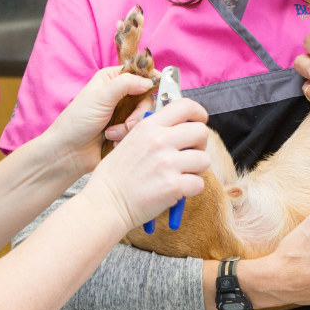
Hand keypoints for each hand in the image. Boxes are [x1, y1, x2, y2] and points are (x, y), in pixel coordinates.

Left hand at [46, 67, 154, 178]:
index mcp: (112, 79)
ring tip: (111, 134)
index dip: (150, 79)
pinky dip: (127, 137)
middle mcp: (120, 94)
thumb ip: (126, 84)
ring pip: (144, 116)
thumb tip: (149, 81)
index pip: (139, 72)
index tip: (160, 87)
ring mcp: (123, 113)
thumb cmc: (77, 121)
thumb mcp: (101, 97)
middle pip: (146, 97)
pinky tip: (112, 141)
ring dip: (129, 127)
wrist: (69, 152)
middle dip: (139, 113)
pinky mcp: (125, 130)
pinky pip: (139, 131)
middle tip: (128, 123)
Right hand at [83, 99, 210, 233]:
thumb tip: (179, 128)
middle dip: (200, 145)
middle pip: (201, 132)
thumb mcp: (129, 141)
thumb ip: (153, 131)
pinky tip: (177, 190)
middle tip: (188, 155)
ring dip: (196, 170)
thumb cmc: (115, 176)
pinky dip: (191, 189)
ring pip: (204, 159)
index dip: (198, 113)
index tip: (199, 121)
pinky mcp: (173, 186)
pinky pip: (199, 183)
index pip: (185, 106)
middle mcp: (159, 140)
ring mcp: (167, 163)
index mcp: (148, 126)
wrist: (105, 203)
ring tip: (180, 175)